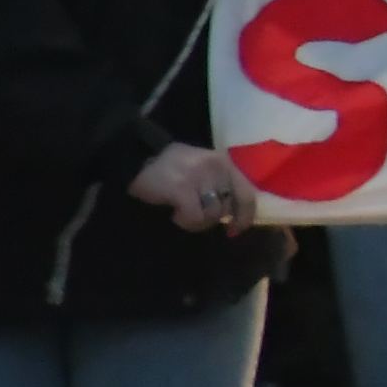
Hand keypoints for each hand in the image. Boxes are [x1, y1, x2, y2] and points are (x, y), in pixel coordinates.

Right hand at [131, 142, 262, 233]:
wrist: (138, 157)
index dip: (244, 217)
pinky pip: (195, 217)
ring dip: (197, 221)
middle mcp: (218, 167)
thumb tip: (231, 212)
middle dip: (212, 218)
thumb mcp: (202, 168)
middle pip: (228, 208)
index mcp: (225, 163)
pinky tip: (175, 213)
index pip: (248, 194)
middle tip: (195, 216)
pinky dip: (185, 221)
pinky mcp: (183, 188)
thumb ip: (219, 184)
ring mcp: (201, 177)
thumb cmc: (171, 167)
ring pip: (212, 215)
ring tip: (182, 212)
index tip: (234, 230)